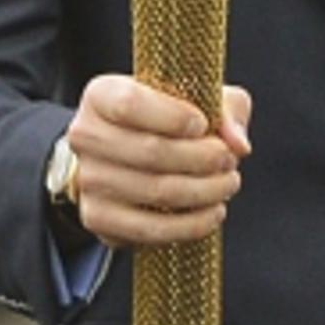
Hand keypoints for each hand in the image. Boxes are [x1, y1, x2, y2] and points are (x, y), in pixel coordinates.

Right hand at [66, 75, 251, 248]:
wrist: (123, 154)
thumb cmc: (166, 117)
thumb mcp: (196, 97)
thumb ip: (223, 108)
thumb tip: (238, 144)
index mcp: (101, 95)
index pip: (130, 104)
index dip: (173, 116)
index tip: (203, 124)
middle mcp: (86, 136)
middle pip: (150, 151)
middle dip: (202, 158)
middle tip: (228, 160)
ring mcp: (88, 181)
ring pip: (155, 191)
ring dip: (204, 191)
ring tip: (228, 183)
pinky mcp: (98, 219)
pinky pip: (149, 229)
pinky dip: (190, 224)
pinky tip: (213, 213)